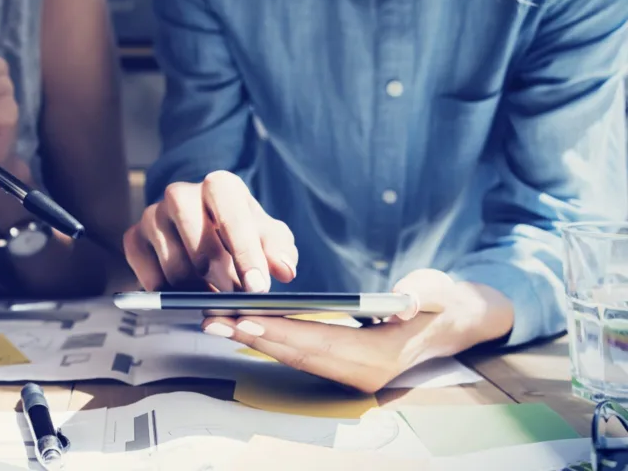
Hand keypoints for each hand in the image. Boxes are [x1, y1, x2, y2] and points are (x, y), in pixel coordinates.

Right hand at [124, 171, 296, 291]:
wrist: (205, 234)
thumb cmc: (240, 234)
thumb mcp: (267, 237)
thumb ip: (279, 250)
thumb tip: (284, 270)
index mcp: (218, 186)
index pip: (230, 214)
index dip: (245, 253)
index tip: (258, 287)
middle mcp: (180, 194)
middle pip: (198, 243)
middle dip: (221, 278)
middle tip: (237, 300)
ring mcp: (152, 215)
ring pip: (174, 266)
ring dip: (197, 290)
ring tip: (215, 299)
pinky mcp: (133, 238)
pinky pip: (147, 275)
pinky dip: (168, 293)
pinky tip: (184, 295)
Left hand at [200, 269, 515, 392]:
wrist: (455, 323)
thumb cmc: (443, 301)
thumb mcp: (439, 291)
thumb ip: (423, 295)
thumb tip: (407, 301)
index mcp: (381, 357)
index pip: (320, 343)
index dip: (280, 331)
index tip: (243, 318)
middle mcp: (361, 374)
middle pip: (296, 354)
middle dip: (252, 337)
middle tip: (211, 320)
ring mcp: (350, 376)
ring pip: (293, 358)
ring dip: (253, 341)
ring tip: (216, 323)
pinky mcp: (342, 368)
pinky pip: (299, 356)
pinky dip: (270, 342)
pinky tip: (243, 327)